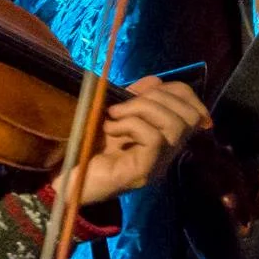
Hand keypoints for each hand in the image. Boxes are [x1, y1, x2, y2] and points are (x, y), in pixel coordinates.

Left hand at [70, 78, 210, 205]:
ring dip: (142, 109)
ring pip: (175, 125)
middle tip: (124, 104)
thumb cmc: (86, 145)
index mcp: (164, 137)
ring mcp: (157, 164)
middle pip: (189, 115)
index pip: (193, 109)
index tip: (143, 90)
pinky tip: (110, 129)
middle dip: (157, 97)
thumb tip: (155, 81)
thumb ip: (136, 98)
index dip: (175, 91)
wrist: (65, 177)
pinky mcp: (143, 172)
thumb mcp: (115, 113)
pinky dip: (131, 125)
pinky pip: (155, 139)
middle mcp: (167, 153)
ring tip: (114, 115)